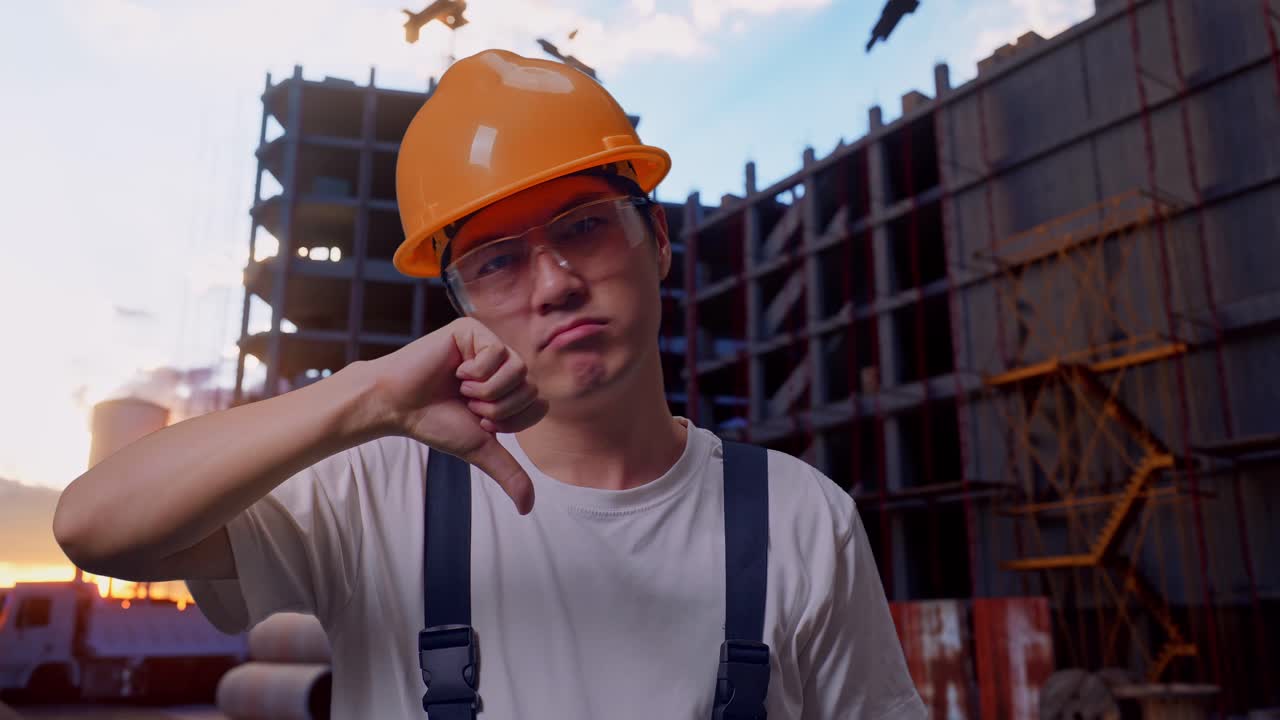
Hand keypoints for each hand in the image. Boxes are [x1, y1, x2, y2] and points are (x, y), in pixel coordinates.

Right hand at [368, 317, 545, 513]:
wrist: (397, 405)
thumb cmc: (434, 423)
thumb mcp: (480, 449)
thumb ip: (508, 473)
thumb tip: (527, 508)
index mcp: (508, 388)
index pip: (539, 406)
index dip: (511, 422)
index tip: (481, 422)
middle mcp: (503, 364)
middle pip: (530, 389)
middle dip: (497, 409)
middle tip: (468, 406)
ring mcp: (489, 345)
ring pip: (518, 371)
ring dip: (487, 392)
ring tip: (461, 390)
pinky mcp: (472, 329)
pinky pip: (497, 352)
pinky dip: (476, 372)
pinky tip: (455, 372)